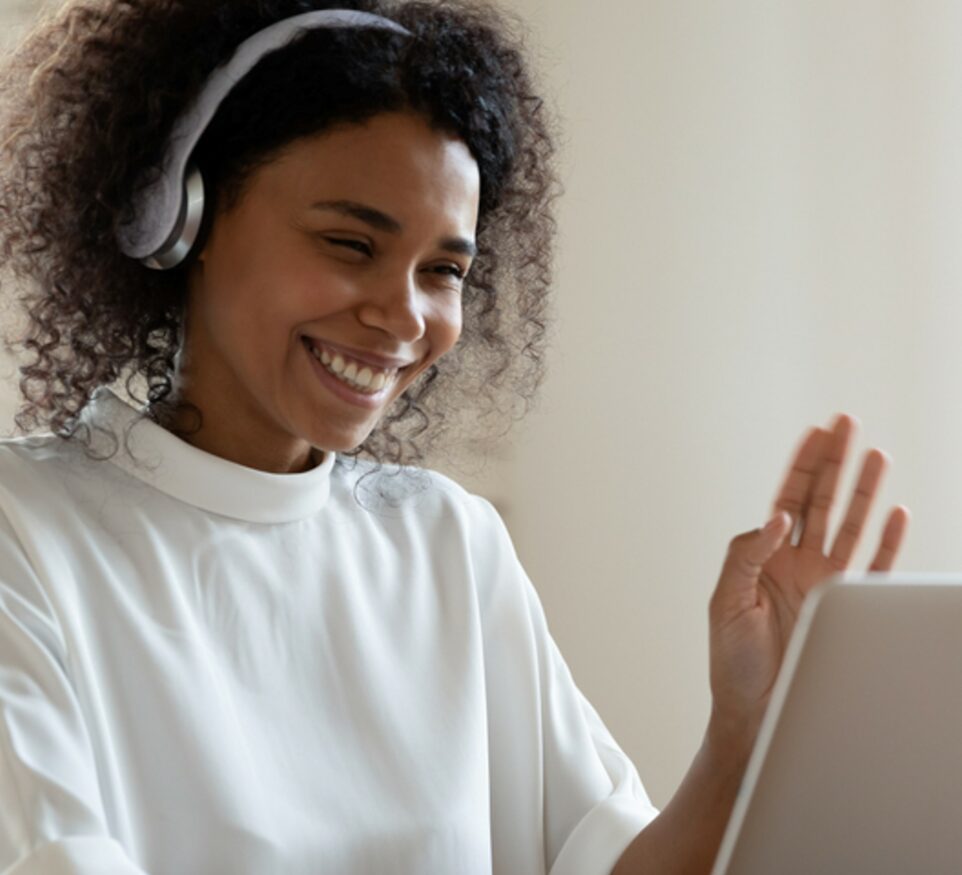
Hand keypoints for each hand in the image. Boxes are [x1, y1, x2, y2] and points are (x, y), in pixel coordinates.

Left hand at [707, 415, 909, 752]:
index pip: (788, 498)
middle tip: (847, 423)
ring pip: (850, 526)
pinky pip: (873, 568)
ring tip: (876, 454)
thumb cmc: (732, 660)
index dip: (801, 465)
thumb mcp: (726, 601)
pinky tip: (894, 512)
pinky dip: (886, 541)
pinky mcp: (847, 610)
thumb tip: (778, 519)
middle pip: (822, 500)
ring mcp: (826, 585)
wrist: (755, 711)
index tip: (815, 431)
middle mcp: (798, 563)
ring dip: (863, 491)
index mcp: (766, 557)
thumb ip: (746, 554)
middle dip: (834, 462)